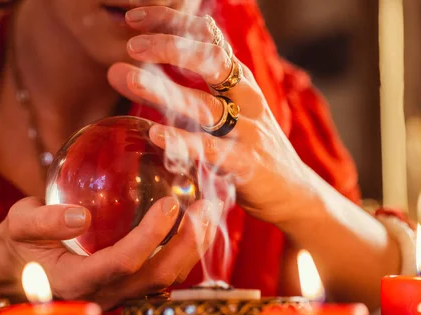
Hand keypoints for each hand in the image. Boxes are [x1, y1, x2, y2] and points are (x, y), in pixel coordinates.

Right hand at [0, 196, 218, 308]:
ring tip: (208, 215)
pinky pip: (156, 274)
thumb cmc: (12, 246)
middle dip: (187, 245)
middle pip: (156, 277)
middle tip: (206, 208)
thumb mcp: (16, 225)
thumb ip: (43, 220)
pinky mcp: (120, 287)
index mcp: (75, 281)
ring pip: (162, 281)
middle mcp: (101, 294)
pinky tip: (187, 225)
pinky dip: (178, 251)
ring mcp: (113, 294)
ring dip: (190, 250)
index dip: (150, 236)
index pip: (122, 263)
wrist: (7, 274)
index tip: (169, 204)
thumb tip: (82, 215)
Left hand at [107, 6, 319, 225]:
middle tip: (132, 46)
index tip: (134, 17)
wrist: (293, 192)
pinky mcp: (245, 163)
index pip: (207, 37)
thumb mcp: (227, 109)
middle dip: (170, 47)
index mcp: (238, 79)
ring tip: (127, 78)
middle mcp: (244, 97)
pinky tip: (155, 134)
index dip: (172, 22)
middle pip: (210, 61)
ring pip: (204, 105)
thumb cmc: (248, 146)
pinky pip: (210, 150)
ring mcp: (246, 130)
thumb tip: (136, 75)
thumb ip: (189, 91)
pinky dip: (182, 142)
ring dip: (164, 90)